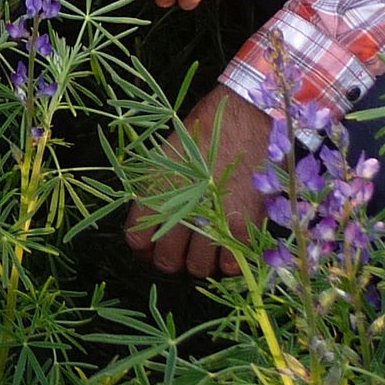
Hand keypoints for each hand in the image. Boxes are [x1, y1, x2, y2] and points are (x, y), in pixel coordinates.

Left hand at [126, 84, 272, 278]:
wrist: (247, 117)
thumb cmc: (205, 128)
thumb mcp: (169, 153)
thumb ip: (158, 190)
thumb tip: (154, 219)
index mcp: (156, 189)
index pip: (137, 239)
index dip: (144, 248)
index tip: (151, 247)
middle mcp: (180, 210)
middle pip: (167, 261)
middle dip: (171, 260)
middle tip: (180, 252)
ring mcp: (213, 221)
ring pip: (198, 267)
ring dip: (200, 262)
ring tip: (206, 249)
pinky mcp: (243, 226)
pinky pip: (231, 263)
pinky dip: (228, 261)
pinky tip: (228, 247)